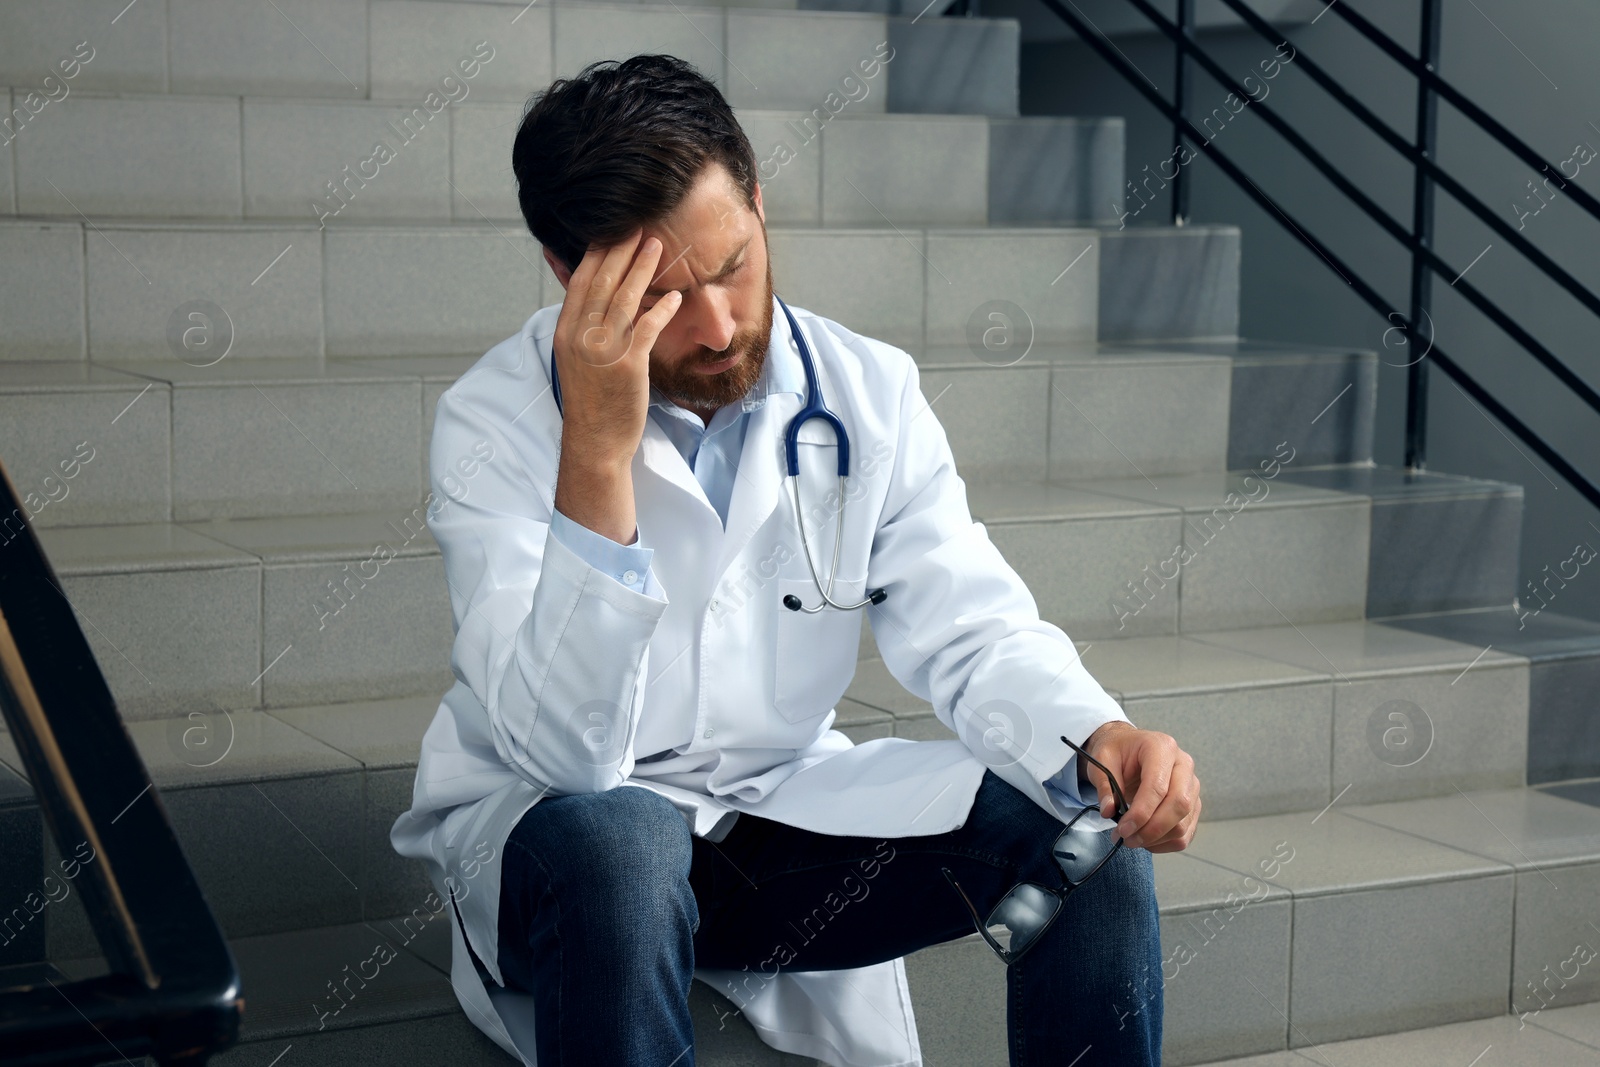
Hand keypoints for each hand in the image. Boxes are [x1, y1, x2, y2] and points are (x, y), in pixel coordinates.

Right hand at [551, 228, 681, 465]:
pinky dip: (662, 309)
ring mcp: (604, 350)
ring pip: (625, 299)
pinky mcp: (627, 365)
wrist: (595, 441)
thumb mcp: (575, 358)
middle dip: (621, 251)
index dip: (596, 253)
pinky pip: (647, 328)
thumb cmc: (590, 400)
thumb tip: (592, 299)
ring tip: (657, 246)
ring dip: (643, 269)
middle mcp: (581, 336)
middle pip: (603, 282)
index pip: (580, 282)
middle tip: (637, 226)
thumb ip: (582, 327)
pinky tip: (675, 297)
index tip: (610, 231)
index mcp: (566, 331)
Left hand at [1077, 721, 1199, 852]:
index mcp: (1161, 748)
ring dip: (1156, 840)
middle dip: (1151, 829)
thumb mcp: (1102, 760)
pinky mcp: (1193, 803)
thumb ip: (1104, 786)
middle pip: (1179, 805)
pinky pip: (1185, 833)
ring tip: (1131, 839)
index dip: (1141, 813)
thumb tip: (1109, 811)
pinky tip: (1145, 840)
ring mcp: (1192, 785)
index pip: (1158, 787)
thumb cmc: (1118, 751)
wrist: (1129, 748)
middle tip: (1126, 839)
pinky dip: (1165, 843)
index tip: (1123, 829)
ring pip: (1183, 823)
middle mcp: (1183, 765)